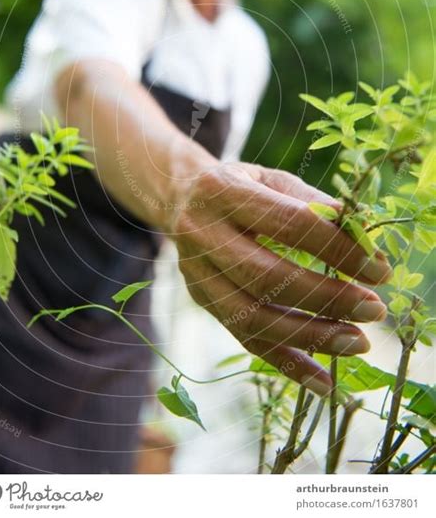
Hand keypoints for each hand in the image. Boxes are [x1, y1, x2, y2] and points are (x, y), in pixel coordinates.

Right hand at [170, 162, 390, 396]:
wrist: (180, 197)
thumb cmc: (240, 185)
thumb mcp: (271, 178)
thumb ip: (312, 201)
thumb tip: (362, 234)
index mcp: (224, 191)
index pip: (288, 223)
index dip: (336, 248)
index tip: (377, 270)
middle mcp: (202, 233)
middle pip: (265, 276)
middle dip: (326, 298)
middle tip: (373, 310)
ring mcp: (197, 272)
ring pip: (251, 317)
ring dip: (309, 336)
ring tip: (356, 342)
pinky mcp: (202, 300)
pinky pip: (244, 338)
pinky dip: (286, 362)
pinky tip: (322, 380)